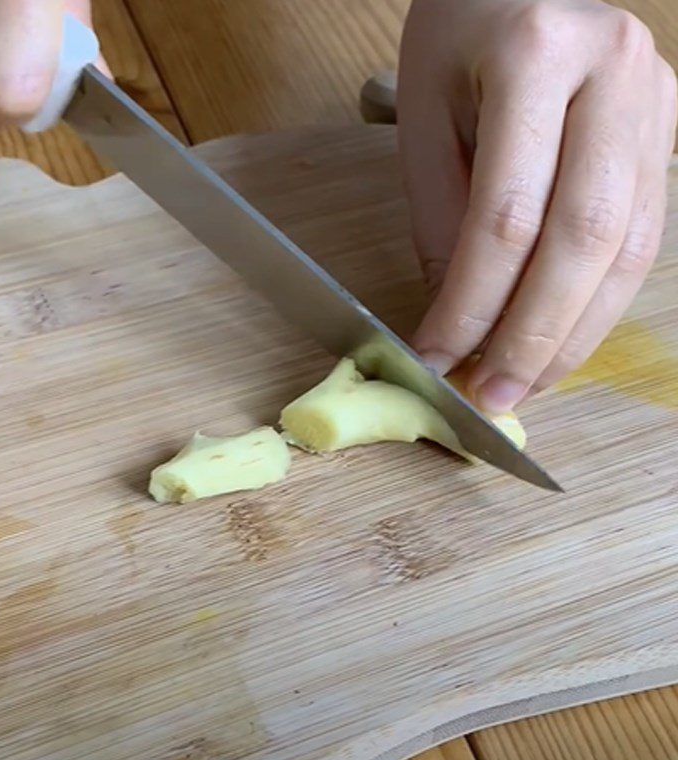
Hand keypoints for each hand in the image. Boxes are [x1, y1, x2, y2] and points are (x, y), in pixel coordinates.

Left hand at [398, 0, 676, 412]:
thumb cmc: (458, 42)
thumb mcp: (425, 121)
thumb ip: (443, 220)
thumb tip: (458, 321)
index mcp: (537, 57)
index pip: (505, 216)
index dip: (472, 304)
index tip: (436, 358)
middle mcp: (615, 77)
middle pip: (580, 241)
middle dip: (532, 336)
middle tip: (493, 396)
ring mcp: (656, 107)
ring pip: (624, 250)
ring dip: (573, 334)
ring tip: (526, 385)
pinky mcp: (666, 138)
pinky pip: (639, 241)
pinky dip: (598, 305)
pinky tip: (563, 343)